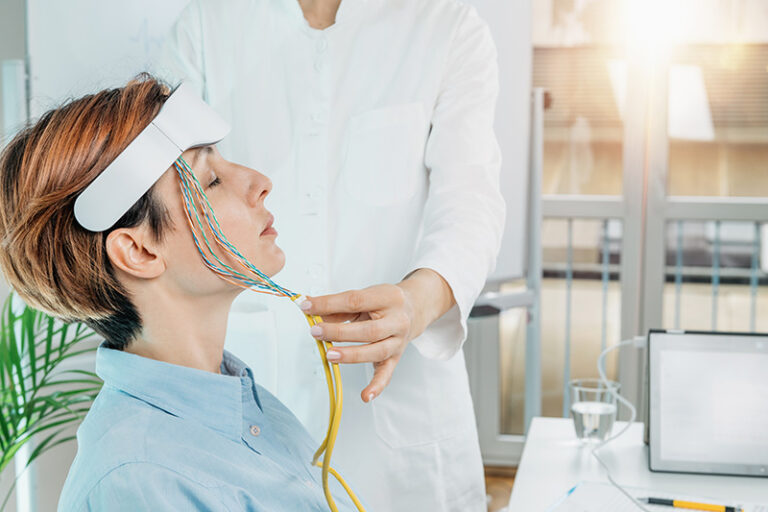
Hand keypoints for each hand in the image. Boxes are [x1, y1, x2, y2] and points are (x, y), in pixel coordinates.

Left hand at [301, 269, 454, 401]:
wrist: (414, 308)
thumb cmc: (383, 302)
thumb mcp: (365, 296)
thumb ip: (338, 306)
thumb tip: (311, 313)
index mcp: (388, 297)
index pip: (355, 300)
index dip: (329, 304)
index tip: (307, 306)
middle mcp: (398, 320)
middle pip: (369, 330)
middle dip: (339, 332)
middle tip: (316, 332)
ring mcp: (399, 341)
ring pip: (377, 351)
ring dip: (351, 355)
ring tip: (329, 355)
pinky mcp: (396, 357)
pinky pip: (387, 374)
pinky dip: (376, 386)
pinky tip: (365, 396)